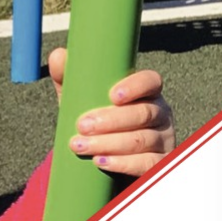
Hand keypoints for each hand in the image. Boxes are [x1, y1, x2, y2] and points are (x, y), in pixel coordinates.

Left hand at [48, 48, 174, 177]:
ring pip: (141, 140)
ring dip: (109, 143)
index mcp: (145, 94)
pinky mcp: (159, 164)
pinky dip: (122, 163)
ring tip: (79, 146)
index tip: (113, 95)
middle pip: (143, 113)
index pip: (151, 82)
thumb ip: (71, 81)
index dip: (136, 86)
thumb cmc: (98, 126)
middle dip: (111, 119)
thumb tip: (59, 54)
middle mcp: (159, 114)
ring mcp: (162, 140)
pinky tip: (101, 162)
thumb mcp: (83, 104)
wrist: (104, 166)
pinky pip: (146, 164)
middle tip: (82, 125)